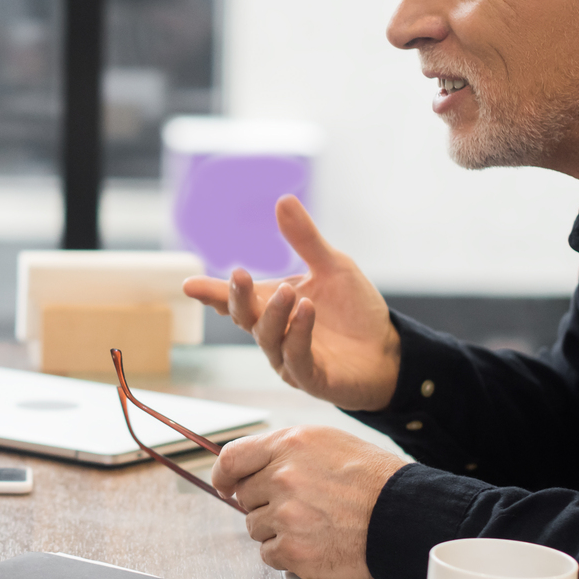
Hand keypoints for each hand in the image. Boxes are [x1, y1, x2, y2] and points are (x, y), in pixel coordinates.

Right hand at [182, 195, 401, 410]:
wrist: (389, 350)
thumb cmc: (354, 312)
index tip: (189, 285)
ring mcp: (289, 359)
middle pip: (245, 317)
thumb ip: (305, 240)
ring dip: (275, 314)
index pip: (235, 300)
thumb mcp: (332, 267)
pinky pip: (298, 357)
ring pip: (269, 337)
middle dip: (238, 297)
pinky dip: (300, 333)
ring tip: (289, 291)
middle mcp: (274, 334)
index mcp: (272, 307)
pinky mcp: (312, 378)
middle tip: (240, 274)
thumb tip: (283, 199)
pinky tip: (307, 310)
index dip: (212, 293)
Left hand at [211, 425, 407, 578]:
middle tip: (298, 507)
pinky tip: (315, 542)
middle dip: (264, 503)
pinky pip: (269, 555)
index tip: (224, 485)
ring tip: (314, 523)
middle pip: (245, 496)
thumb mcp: (327, 443)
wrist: (403, 515)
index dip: (224, 475)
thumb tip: (250, 468)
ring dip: (276, 529)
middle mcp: (283, 477)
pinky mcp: (294, 550)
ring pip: (255, 527)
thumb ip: (285, 452)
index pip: (232, 459)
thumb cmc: (373, 479)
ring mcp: (286, 515)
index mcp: (289, 445)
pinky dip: (287, 553)